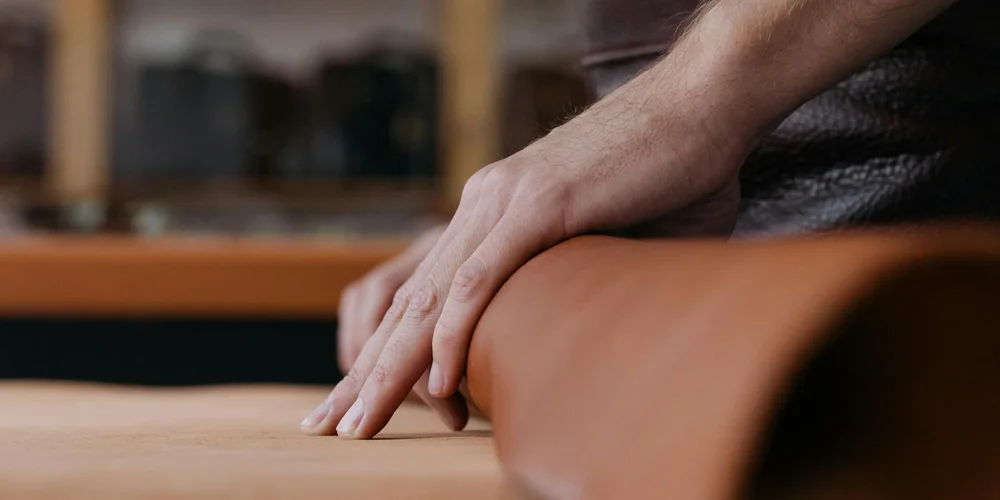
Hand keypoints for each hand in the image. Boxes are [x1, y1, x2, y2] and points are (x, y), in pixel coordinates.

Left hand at [302, 104, 748, 438]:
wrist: (702, 103)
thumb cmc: (668, 174)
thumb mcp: (608, 244)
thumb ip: (578, 286)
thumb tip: (585, 339)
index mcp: (494, 214)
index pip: (429, 296)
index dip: (394, 354)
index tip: (371, 403)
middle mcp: (484, 206)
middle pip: (412, 303)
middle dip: (367, 371)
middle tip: (331, 424)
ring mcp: (506, 202)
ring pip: (432, 299)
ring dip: (391, 368)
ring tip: (358, 423)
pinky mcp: (541, 205)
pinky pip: (481, 279)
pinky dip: (455, 334)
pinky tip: (438, 383)